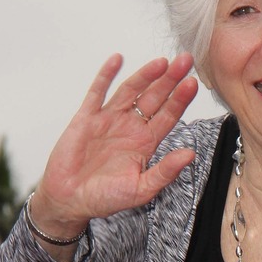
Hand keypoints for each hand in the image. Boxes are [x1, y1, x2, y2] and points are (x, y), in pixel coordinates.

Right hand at [29, 52, 198, 237]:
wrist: (69, 201)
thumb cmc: (105, 198)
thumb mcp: (141, 189)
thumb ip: (165, 171)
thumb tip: (191, 154)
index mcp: (147, 142)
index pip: (169, 115)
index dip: (180, 99)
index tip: (192, 83)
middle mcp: (131, 126)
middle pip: (155, 97)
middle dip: (170, 79)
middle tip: (185, 61)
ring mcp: (109, 119)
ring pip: (131, 91)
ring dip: (146, 75)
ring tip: (161, 62)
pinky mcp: (86, 117)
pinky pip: (97, 92)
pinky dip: (106, 75)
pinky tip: (117, 59)